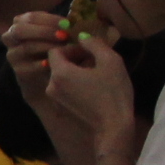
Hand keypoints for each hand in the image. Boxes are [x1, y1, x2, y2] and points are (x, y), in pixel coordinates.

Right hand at [1, 8, 73, 114]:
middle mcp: (11, 37)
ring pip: (26, 47)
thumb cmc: (54, 49)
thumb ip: (59, 27)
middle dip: (44, 32)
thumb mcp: (55, 35)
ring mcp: (13, 55)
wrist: (46, 77)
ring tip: (64, 49)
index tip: (67, 24)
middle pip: (20, 30)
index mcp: (20, 24)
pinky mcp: (18, 71)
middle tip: (64, 36)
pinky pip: (29, 66)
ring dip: (47, 47)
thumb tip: (71, 23)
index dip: (49, 19)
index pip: (31, 17)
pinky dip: (43, 64)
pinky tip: (55, 63)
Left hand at [38, 36, 137, 158]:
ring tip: (96, 72)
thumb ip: (94, 43)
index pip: (55, 50)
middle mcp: (51, 85)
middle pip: (57, 63)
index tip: (88, 50)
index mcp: (59, 73)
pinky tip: (93, 86)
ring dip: (76, 70)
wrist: (113, 127)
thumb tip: (83, 37)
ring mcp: (54, 99)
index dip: (71, 47)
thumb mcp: (110, 61)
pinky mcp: (61, 108)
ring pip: (61, 76)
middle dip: (74, 58)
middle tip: (95, 59)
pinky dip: (75, 83)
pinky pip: (64, 88)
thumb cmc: (113, 92)